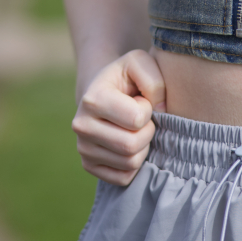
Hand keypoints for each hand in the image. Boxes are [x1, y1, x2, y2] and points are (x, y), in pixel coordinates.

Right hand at [72, 50, 166, 185]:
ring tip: (134, 129)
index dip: (148, 109)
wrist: (103, 91)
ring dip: (143, 147)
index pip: (137, 119)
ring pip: (130, 163)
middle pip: (131, 146)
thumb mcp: (140, 62)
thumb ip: (154, 79)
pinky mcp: (88, 165)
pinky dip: (134, 163)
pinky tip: (129, 143)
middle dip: (148, 131)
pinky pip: (124, 177)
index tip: (141, 100)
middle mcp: (81, 126)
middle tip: (142, 119)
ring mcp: (82, 148)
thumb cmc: (126, 77)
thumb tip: (160, 110)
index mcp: (92, 99)